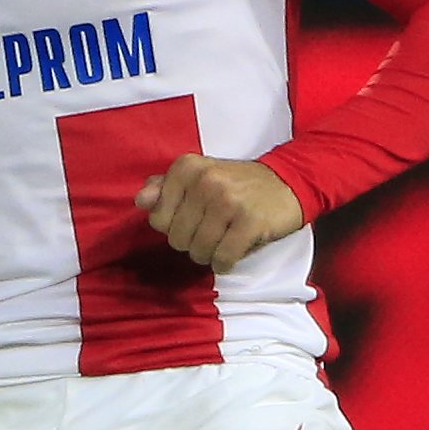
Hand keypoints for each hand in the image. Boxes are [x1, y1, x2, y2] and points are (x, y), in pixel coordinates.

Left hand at [135, 154, 305, 269]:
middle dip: (193, 242)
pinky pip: (222, 259)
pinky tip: (235, 250)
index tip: (194, 218)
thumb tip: (140, 201)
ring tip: (224, 239)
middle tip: (212, 231)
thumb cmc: (238, 184)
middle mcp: (205, 180)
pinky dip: (226, 262)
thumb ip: (165, 187)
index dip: (175, 226)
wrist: (288, 182)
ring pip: (198, 252)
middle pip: (177, 239)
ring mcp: (228, 201)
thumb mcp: (200, 176)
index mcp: (187, 167)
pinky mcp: (249, 222)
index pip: (157, 218)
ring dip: (210, 254)